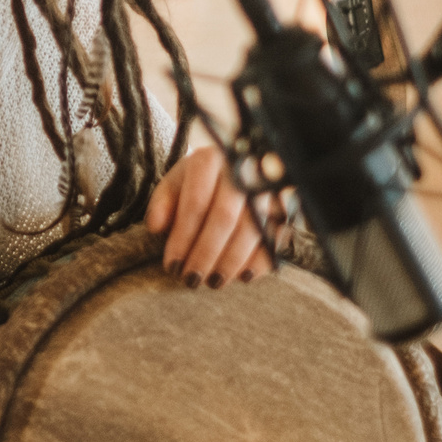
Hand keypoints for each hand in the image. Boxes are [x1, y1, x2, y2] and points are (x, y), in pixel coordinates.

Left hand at [145, 143, 266, 286]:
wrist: (232, 170)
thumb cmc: (196, 182)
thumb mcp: (173, 185)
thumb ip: (162, 203)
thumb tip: (156, 226)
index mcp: (210, 160)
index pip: (195, 202)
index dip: (183, 238)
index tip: (172, 265)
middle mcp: (242, 169)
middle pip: (224, 217)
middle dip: (206, 253)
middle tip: (191, 279)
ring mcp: (267, 188)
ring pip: (252, 230)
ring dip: (231, 262)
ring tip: (213, 281)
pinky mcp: (284, 207)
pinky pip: (276, 238)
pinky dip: (260, 260)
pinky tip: (243, 276)